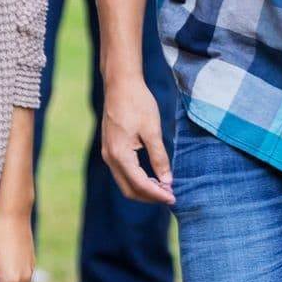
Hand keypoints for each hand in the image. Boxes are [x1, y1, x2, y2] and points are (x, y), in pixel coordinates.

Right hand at [98, 77, 174, 203]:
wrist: (120, 84)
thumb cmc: (137, 103)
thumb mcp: (152, 130)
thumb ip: (159, 157)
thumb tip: (167, 180)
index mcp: (120, 154)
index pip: (139, 184)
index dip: (157, 194)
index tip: (174, 197)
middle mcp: (110, 158)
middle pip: (129, 189)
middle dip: (150, 196)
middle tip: (171, 195)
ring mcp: (108, 154)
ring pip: (125, 182)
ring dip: (144, 189)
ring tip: (165, 187)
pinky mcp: (110, 149)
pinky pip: (123, 172)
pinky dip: (138, 179)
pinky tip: (153, 176)